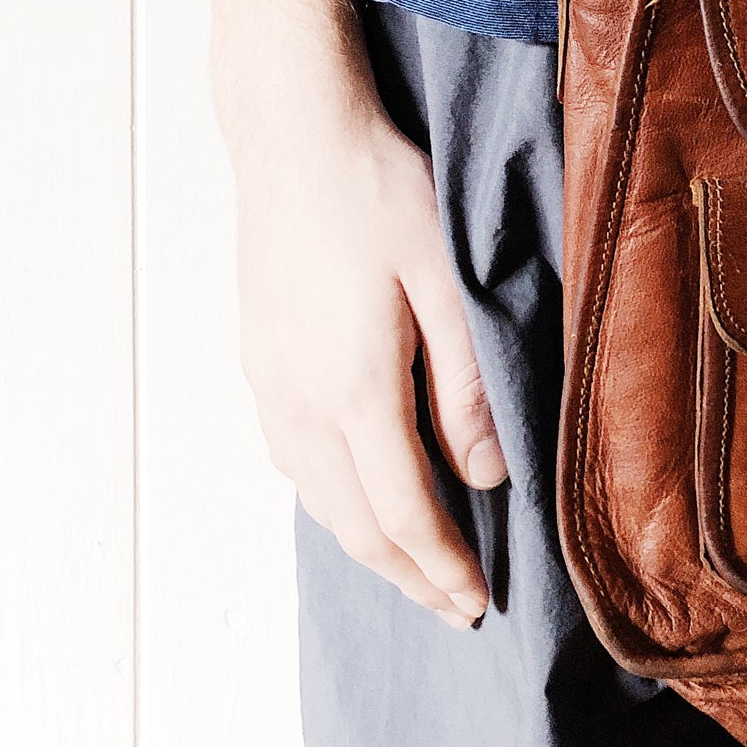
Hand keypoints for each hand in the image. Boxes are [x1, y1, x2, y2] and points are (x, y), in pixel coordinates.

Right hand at [232, 96, 505, 628]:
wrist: (293, 135)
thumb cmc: (378, 190)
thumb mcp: (445, 279)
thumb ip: (468, 383)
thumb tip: (487, 475)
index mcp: (353, 389)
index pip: (405, 513)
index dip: (444, 568)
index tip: (479, 603)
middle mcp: (300, 401)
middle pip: (356, 523)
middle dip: (408, 577)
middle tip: (456, 611)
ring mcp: (271, 382)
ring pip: (318, 497)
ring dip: (368, 545)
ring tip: (414, 569)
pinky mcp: (260, 359)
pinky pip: (294, 459)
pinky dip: (332, 499)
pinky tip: (356, 494)